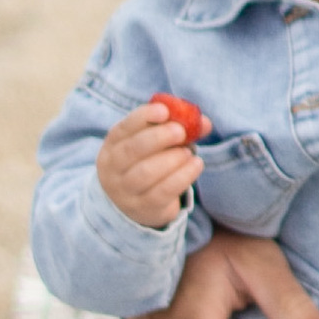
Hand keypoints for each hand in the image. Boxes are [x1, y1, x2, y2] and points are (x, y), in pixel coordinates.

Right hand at [96, 102, 203, 228]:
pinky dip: (182, 177)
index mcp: (113, 145)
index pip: (124, 128)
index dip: (143, 117)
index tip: (164, 110)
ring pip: (146, 173)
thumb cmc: (148, 163)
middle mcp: (113, 168)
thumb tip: (205, 123)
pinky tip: (196, 165)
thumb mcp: (156, 144)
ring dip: (172, 159)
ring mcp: (125, 191)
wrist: (134, 204)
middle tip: (180, 132)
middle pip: (132, 150)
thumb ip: (177, 129)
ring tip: (188, 152)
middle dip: (158, 137)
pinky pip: (163, 192)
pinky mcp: (144, 208)